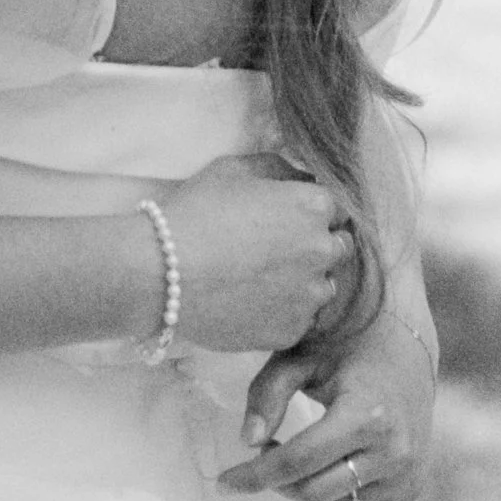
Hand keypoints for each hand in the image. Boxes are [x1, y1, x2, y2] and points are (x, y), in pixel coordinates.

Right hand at [158, 151, 356, 354]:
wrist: (162, 272)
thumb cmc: (196, 212)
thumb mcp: (234, 169)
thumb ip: (278, 169)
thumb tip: (299, 178)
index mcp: (312, 207)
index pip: (337, 207)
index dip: (313, 211)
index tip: (289, 218)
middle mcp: (322, 252)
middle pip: (338, 248)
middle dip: (316, 245)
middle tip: (277, 249)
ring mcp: (309, 296)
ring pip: (322, 288)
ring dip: (304, 282)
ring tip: (262, 279)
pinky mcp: (291, 331)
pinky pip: (300, 320)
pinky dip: (283, 312)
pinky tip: (252, 302)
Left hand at [218, 286, 436, 500]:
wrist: (405, 347)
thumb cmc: (348, 346)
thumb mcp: (301, 357)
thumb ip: (269, 394)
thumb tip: (248, 441)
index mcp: (366, 414)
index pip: (298, 460)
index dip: (254, 475)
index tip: (224, 482)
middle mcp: (393, 449)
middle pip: (312, 492)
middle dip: (276, 479)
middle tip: (267, 450)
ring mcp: (406, 473)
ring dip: (305, 488)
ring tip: (302, 452)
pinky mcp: (412, 487)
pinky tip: (330, 477)